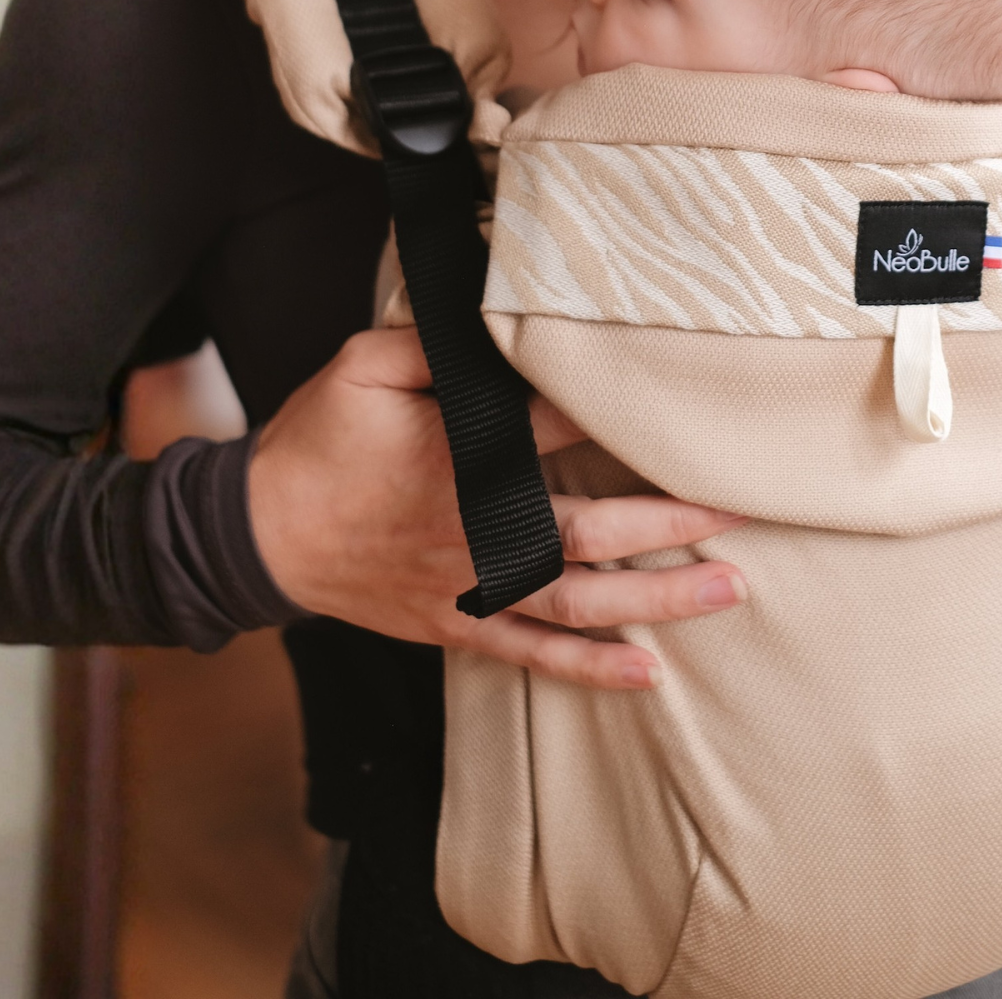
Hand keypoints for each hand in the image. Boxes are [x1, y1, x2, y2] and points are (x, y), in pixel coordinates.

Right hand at [249, 326, 747, 687]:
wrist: (259, 534)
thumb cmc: (320, 439)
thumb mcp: (366, 365)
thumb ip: (437, 347)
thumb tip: (506, 329)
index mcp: (456, 464)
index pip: (553, 436)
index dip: (617, 423)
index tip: (683, 417)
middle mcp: (474, 536)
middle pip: (590, 533)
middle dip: (672, 525)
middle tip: (742, 512)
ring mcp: (469, 591)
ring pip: (578, 604)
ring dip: (656, 600)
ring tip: (727, 590)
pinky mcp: (458, 628)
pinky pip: (534, 657)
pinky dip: (591, 670)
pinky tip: (648, 674)